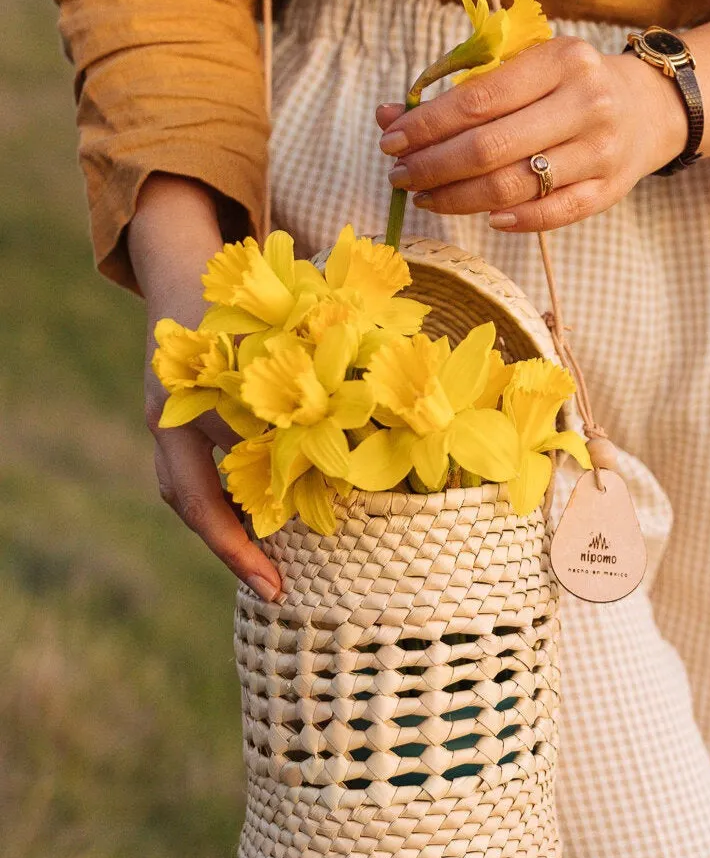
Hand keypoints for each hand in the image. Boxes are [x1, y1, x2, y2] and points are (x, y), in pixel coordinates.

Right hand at [129, 174, 281, 601]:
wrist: (186, 267)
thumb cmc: (246, 302)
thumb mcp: (284, 337)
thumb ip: (322, 384)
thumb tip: (393, 431)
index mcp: (191, 404)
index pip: (211, 492)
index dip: (242, 546)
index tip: (278, 586)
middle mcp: (172, 420)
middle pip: (194, 503)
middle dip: (236, 549)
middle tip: (277, 590)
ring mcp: (168, 422)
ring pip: (192, 493)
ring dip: (232, 532)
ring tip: (272, 570)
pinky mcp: (177, 424)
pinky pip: (196, 478)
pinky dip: (229, 504)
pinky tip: (263, 525)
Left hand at [375, 35, 688, 231]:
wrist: (647, 109)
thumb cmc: (569, 88)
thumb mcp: (525, 70)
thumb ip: (463, 92)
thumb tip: (390, 117)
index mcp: (560, 61)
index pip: (478, 100)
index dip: (427, 125)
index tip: (392, 141)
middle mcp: (584, 104)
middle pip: (490, 148)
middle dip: (434, 166)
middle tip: (401, 177)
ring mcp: (599, 151)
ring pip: (514, 186)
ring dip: (459, 198)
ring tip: (427, 197)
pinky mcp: (607, 190)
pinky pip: (551, 214)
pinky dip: (513, 220)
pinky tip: (483, 218)